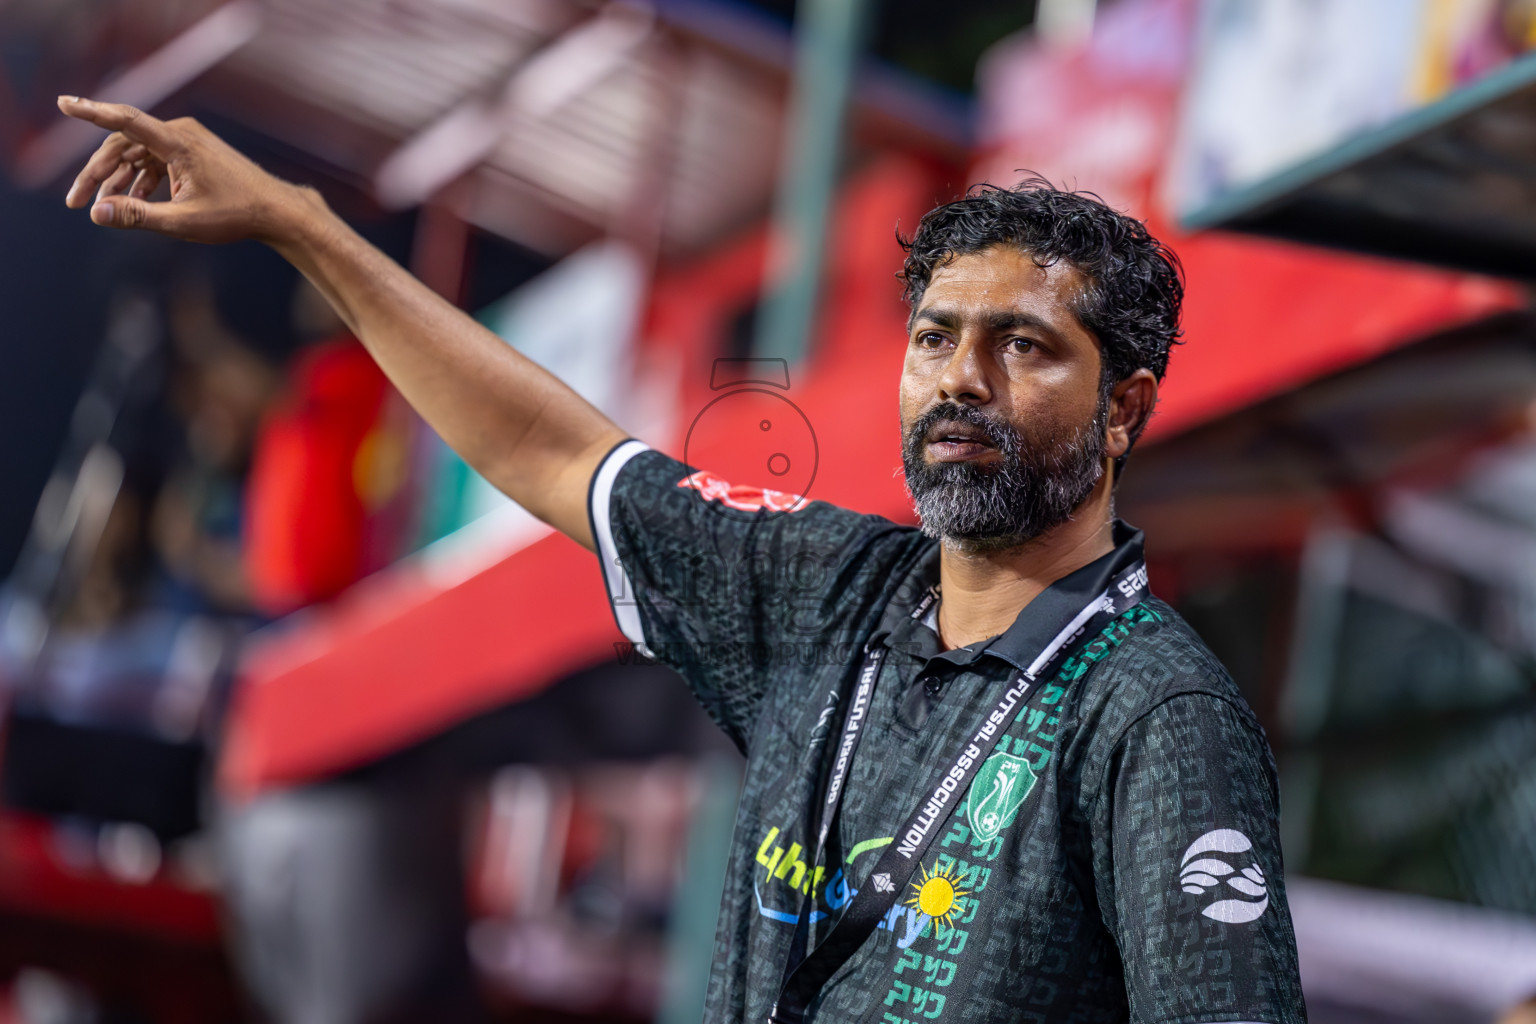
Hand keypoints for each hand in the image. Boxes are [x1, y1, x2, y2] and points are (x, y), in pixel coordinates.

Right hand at [58, 95, 308, 243]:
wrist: (276, 212)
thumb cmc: (236, 215)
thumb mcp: (183, 221)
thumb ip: (138, 215)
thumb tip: (97, 213)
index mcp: (178, 142)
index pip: (125, 121)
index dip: (91, 112)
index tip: (64, 103)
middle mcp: (181, 134)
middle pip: (123, 145)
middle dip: (97, 173)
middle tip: (75, 201)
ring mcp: (188, 143)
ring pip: (138, 154)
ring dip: (118, 179)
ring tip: (101, 206)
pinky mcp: (193, 154)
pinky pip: (156, 161)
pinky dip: (141, 179)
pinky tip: (133, 201)